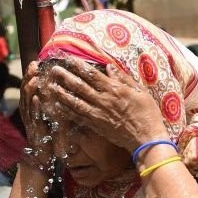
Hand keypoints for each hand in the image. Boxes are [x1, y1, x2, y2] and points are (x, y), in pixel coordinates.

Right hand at [20, 61, 54, 167]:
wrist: (42, 160)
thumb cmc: (49, 139)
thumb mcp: (53, 119)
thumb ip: (54, 106)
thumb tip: (61, 91)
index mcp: (32, 110)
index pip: (30, 89)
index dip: (31, 76)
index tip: (35, 63)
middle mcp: (28, 114)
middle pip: (26, 93)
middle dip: (29, 78)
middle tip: (33, 66)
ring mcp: (30, 122)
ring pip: (27, 103)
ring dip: (30, 90)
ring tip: (34, 78)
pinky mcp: (34, 131)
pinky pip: (34, 117)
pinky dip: (35, 107)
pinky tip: (37, 98)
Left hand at [37, 58, 167, 151]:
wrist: (146, 138)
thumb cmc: (147, 114)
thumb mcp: (140, 91)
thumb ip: (123, 79)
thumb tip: (109, 67)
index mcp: (115, 90)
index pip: (92, 75)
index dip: (79, 66)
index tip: (68, 59)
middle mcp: (103, 101)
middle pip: (80, 87)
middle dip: (65, 77)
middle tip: (53, 70)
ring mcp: (98, 114)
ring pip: (75, 102)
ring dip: (61, 94)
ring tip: (50, 86)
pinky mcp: (96, 126)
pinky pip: (78, 117)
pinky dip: (67, 112)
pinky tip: (57, 106)